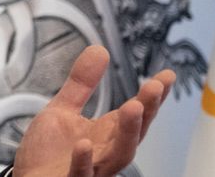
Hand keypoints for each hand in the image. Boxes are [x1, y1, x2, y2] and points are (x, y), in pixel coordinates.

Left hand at [13, 45, 174, 176]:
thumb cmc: (47, 154)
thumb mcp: (63, 110)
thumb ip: (82, 84)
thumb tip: (100, 50)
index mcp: (105, 135)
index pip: (135, 114)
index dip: (152, 97)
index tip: (166, 76)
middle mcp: (104, 153)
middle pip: (132, 135)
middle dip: (146, 112)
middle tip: (154, 87)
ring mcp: (90, 169)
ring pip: (117, 156)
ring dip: (127, 133)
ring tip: (133, 107)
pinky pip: (80, 174)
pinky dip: (83, 162)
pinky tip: (82, 145)